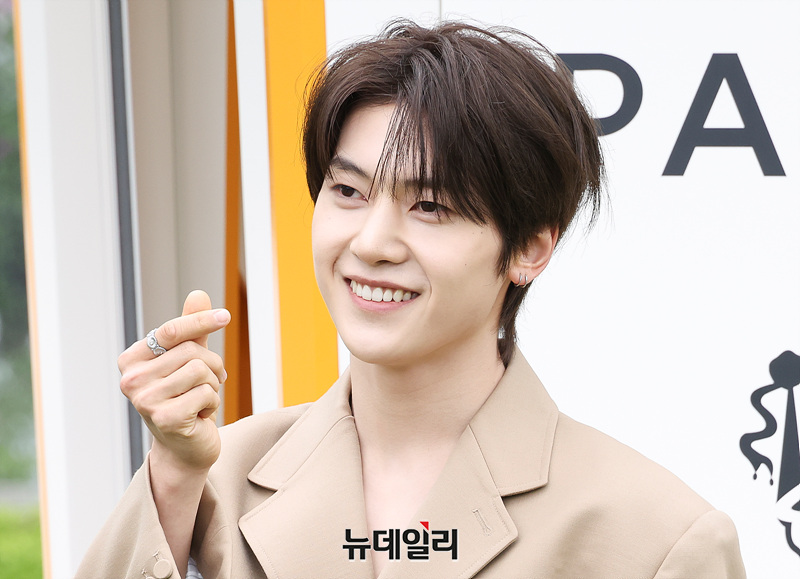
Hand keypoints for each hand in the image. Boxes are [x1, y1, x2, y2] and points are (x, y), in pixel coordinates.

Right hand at [119, 290, 229, 472]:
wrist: (185, 448)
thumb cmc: (185, 399)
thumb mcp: (187, 361)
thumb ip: (190, 330)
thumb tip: (198, 294)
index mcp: (132, 361)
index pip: (171, 331)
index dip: (200, 321)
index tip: (225, 316)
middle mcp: (131, 380)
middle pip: (192, 352)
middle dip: (212, 365)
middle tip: (211, 383)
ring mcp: (146, 401)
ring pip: (201, 371)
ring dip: (213, 386)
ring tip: (201, 400)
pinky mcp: (166, 419)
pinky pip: (207, 393)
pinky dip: (213, 403)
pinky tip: (200, 416)